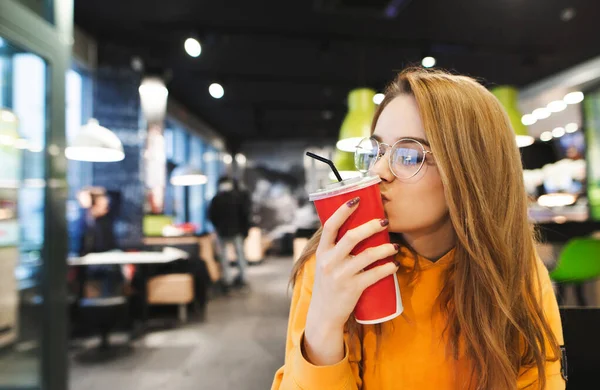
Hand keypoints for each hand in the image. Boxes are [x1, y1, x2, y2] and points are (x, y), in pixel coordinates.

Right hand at [303, 197, 398, 364]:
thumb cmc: (328, 285)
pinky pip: (374, 274)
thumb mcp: (325, 264)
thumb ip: (335, 249)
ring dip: (385, 248)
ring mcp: (341, 275)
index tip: (356, 199)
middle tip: (384, 222)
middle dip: (371, 226)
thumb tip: (356, 228)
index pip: (330, 225)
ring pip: (367, 255)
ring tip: (395, 247)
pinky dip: (387, 268)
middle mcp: (329, 261)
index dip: (343, 210)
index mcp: (322, 252)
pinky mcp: (352, 289)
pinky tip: (395, 265)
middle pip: (352, 236)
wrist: (324, 315)